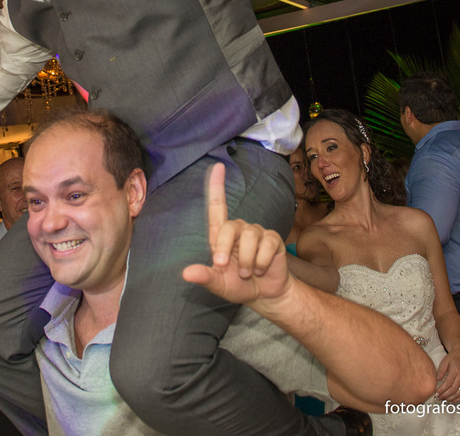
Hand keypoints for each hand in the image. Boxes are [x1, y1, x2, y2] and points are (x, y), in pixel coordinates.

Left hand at [182, 163, 290, 303]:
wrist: (265, 294)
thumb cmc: (238, 285)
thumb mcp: (219, 284)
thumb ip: (204, 277)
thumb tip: (186, 273)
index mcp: (221, 236)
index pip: (217, 206)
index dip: (216, 186)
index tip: (218, 166)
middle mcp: (238, 229)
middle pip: (230, 227)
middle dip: (226, 248)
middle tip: (225, 267)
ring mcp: (256, 233)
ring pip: (249, 238)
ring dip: (247, 261)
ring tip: (248, 273)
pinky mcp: (272, 239)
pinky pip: (267, 245)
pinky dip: (261, 262)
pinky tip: (261, 269)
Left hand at [434, 348, 459, 401]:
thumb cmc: (452, 358)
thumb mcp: (444, 361)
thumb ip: (441, 370)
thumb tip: (437, 380)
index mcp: (456, 371)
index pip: (448, 383)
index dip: (442, 390)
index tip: (436, 393)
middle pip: (454, 389)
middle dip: (445, 395)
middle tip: (438, 398)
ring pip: (459, 393)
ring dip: (451, 398)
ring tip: (443, 400)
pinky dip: (458, 398)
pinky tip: (451, 400)